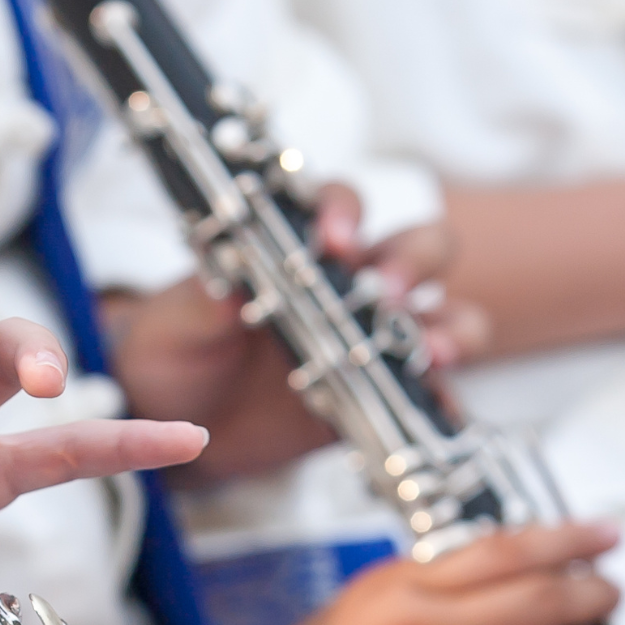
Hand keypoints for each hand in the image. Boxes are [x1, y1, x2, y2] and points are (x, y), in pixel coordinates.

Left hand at [104, 197, 478, 482]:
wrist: (174, 420)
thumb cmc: (174, 348)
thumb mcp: (179, 319)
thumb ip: (206, 298)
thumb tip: (227, 278)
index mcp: (301, 245)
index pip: (342, 205)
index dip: (346, 212)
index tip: (334, 239)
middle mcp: (349, 285)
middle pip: (417, 248)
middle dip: (415, 262)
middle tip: (390, 295)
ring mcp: (370, 341)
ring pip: (441, 315)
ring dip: (451, 327)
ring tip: (435, 352)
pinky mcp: (375, 397)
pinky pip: (426, 396)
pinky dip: (444, 400)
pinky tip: (443, 413)